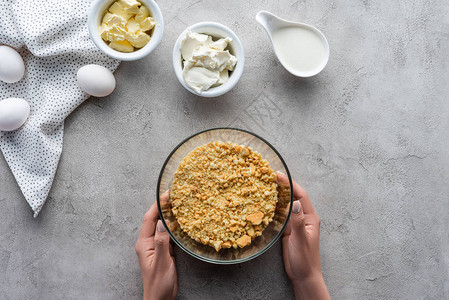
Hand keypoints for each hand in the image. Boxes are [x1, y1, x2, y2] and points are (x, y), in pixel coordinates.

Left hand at [135, 191, 177, 299]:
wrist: (160, 299)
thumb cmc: (158, 284)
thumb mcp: (161, 263)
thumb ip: (161, 243)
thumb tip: (161, 223)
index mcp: (144, 244)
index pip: (149, 219)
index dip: (157, 205)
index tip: (166, 194)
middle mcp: (148, 243)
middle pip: (154, 219)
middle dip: (162, 206)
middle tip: (174, 195)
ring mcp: (155, 246)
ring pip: (161, 225)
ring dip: (168, 214)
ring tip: (178, 204)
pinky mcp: (163, 250)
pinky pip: (167, 234)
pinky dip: (173, 225)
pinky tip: (180, 221)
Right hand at [278, 172, 329, 299]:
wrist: (303, 276)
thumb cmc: (305, 260)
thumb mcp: (301, 240)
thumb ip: (298, 221)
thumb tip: (294, 202)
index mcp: (310, 218)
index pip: (300, 196)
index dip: (290, 184)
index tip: (279, 175)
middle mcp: (304, 218)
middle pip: (293, 197)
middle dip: (283, 186)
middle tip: (270, 176)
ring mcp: (296, 224)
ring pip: (286, 205)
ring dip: (278, 195)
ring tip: (266, 185)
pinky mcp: (288, 230)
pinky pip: (281, 215)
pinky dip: (274, 208)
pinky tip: (265, 203)